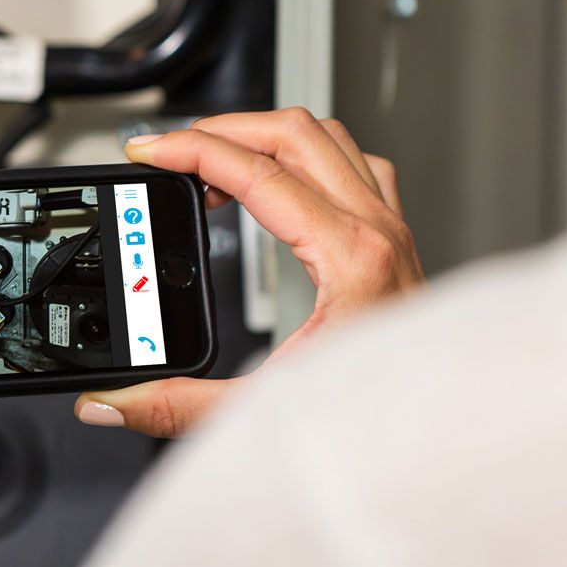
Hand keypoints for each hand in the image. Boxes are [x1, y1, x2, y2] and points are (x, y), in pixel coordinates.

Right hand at [75, 109, 421, 437]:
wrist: (451, 438)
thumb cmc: (388, 421)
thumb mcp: (266, 411)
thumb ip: (181, 406)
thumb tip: (116, 400)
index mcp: (350, 257)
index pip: (257, 171)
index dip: (191, 150)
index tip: (149, 150)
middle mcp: (377, 231)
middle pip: (294, 132)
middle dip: (223, 128)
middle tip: (172, 147)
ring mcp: (392, 231)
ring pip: (330, 138)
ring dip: (268, 135)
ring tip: (217, 158)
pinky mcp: (396, 242)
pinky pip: (357, 165)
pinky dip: (310, 156)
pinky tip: (282, 180)